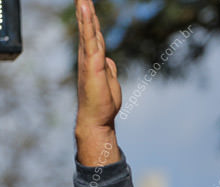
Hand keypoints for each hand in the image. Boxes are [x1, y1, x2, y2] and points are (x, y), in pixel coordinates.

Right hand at [75, 0, 120, 165]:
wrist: (97, 118)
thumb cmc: (103, 103)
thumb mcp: (110, 81)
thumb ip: (108, 69)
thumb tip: (108, 60)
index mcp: (94, 61)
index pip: (94, 37)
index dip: (92, 22)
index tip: (88, 7)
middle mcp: (88, 58)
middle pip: (88, 30)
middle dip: (85, 13)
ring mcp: (89, 60)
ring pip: (88, 32)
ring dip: (85, 14)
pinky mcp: (93, 64)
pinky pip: (91, 40)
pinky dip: (88, 25)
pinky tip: (86, 13)